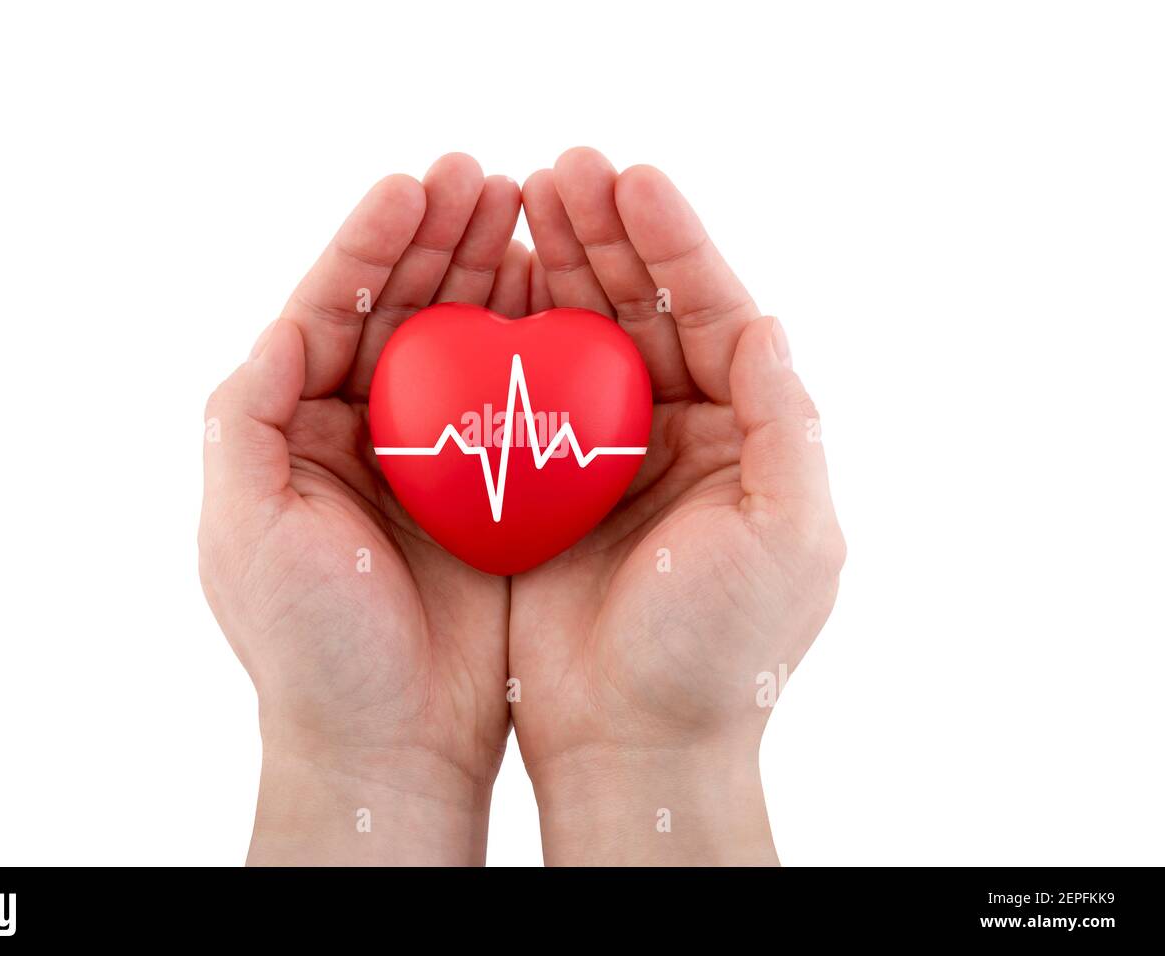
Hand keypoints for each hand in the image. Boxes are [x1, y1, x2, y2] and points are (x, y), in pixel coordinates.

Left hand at [199, 154, 530, 864]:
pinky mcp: (489, 489)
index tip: (416, 186)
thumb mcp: (245, 527)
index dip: (370, 244)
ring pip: (461, 343)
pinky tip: (560, 298)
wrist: (389, 741)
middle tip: (490, 179)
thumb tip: (280, 321)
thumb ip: (246, 419)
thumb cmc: (308, 646)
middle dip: (440, 241)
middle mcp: (358, 430)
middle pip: (401, 310)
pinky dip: (533, 345)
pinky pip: (512, 400)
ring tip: (531, 212)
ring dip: (491, 276)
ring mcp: (429, 457)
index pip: (330, 309)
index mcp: (292, 428)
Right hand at [510, 148, 844, 864]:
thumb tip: (769, 322)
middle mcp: (682, 432)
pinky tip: (481, 288)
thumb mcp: (787, 537)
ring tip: (516, 199)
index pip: (715, 314)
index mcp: (746, 433)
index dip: (677, 244)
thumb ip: (788, 426)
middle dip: (607, 236)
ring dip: (555, 267)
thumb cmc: (721, 654)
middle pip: (643, 310)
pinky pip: (525, 394)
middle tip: (560, 168)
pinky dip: (507, 338)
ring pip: (581, 339)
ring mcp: (609, 456)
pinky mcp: (547, 485)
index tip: (632, 179)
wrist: (635, 742)